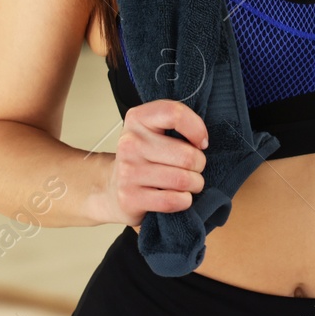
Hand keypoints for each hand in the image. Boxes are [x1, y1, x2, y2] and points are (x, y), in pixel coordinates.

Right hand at [103, 98, 209, 224]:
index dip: (197, 129)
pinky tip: (178, 197)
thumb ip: (176, 125)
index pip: (174, 114)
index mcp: (138, 119)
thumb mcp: (154, 130)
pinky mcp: (130, 197)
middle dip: (199, 165)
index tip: (201, 142)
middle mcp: (130, 143)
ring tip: (188, 183)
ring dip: (194, 184)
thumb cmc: (143, 157)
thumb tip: (203, 142)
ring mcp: (128, 171)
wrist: (112, 187)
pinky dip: (184, 201)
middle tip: (193, 168)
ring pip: (183, 180)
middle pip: (187, 155)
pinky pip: (172, 200)